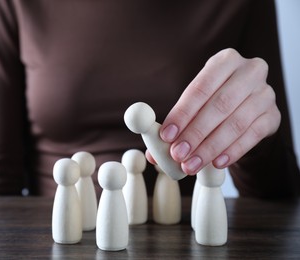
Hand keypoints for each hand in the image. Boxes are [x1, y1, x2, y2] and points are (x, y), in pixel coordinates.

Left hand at [152, 48, 280, 174]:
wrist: (244, 106)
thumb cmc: (212, 102)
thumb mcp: (194, 104)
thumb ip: (175, 125)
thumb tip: (153, 154)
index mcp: (225, 61)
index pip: (200, 88)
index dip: (182, 113)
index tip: (167, 135)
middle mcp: (249, 72)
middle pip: (219, 105)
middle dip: (195, 133)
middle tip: (178, 154)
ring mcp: (265, 93)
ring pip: (236, 123)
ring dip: (210, 147)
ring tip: (191, 165)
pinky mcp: (273, 115)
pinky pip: (253, 135)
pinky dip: (233, 151)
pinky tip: (216, 163)